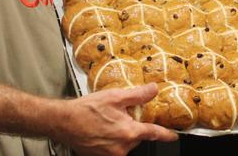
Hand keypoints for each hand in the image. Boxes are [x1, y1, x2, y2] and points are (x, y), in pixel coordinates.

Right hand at [56, 83, 177, 155]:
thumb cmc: (87, 109)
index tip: (173, 137)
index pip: (153, 133)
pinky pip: (113, 148)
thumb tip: (154, 89)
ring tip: (107, 122)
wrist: (63, 122)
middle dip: (133, 127)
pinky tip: (102, 129)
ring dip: (122, 133)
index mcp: (128, 133)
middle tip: (120, 116)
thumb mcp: (116, 97)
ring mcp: (110, 155)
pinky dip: (112, 139)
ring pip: (125, 143)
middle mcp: (121, 148)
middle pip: (137, 137)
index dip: (166, 135)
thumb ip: (138, 95)